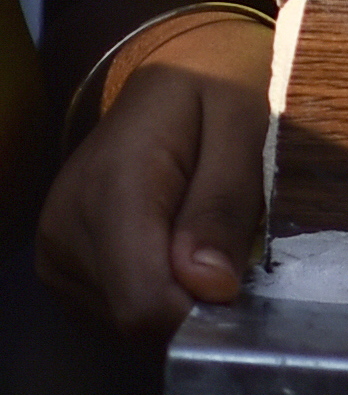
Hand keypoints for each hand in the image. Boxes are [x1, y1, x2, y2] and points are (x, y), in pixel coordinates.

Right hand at [33, 20, 271, 334]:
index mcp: (111, 190)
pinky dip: (159, 292)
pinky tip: (180, 247)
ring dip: (178, 296)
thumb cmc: (218, 89)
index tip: (244, 285)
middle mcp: (65, 230)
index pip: (142, 301)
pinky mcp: (62, 267)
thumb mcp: (242, 124)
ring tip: (204, 236)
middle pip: (137, 319)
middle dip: (196, 301)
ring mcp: (56, 253)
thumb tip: (209, 287)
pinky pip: (117, 310)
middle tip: (234, 247)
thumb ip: (223, 203)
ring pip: (127, 323)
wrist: (174, 71)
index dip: (201, 312)